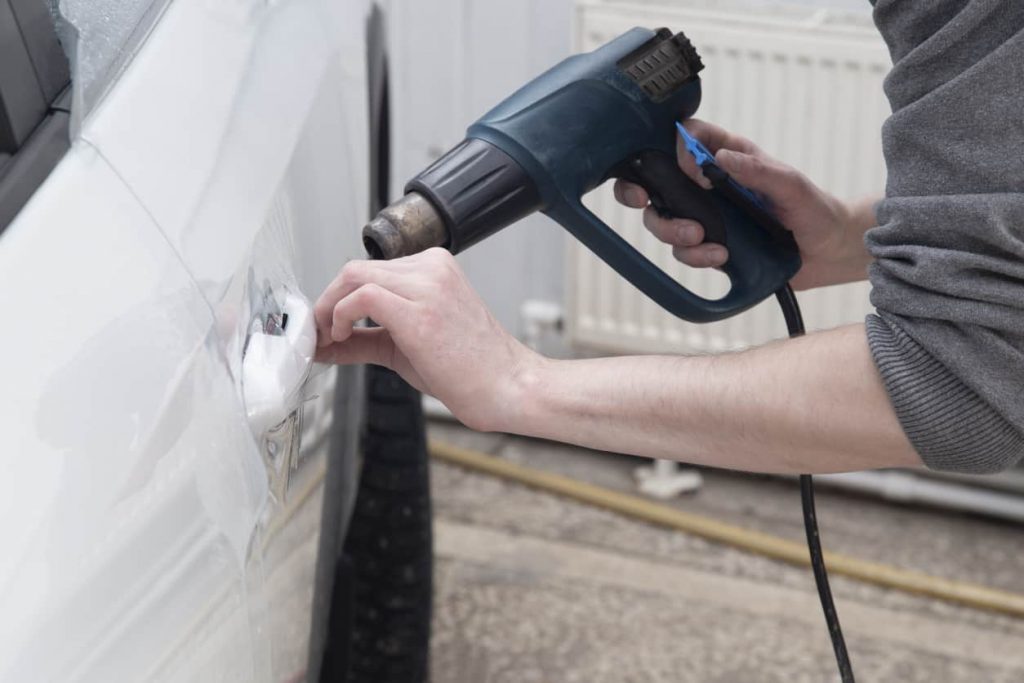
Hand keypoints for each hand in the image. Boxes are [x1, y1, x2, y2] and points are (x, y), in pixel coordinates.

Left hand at [313, 248, 538, 431]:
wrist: (509, 387)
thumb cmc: (469, 368)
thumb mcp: (406, 345)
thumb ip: (364, 339)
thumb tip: (325, 343)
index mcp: (434, 267)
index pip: (370, 269)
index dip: (338, 297)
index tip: (326, 325)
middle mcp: (431, 268)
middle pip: (356, 269)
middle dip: (327, 302)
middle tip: (318, 333)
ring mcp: (427, 286)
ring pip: (353, 277)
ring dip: (329, 309)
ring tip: (329, 339)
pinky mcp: (419, 312)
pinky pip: (362, 297)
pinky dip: (340, 315)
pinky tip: (343, 337)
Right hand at [614, 119, 873, 290]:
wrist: (829, 253)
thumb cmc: (815, 209)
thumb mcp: (791, 183)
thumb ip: (757, 169)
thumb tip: (720, 157)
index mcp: (729, 156)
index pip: (688, 137)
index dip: (674, 147)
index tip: (686, 168)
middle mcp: (710, 184)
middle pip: (658, 181)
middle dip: (642, 192)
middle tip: (646, 202)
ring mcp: (708, 216)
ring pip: (663, 219)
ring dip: (671, 230)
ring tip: (700, 238)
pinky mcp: (710, 246)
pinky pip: (684, 251)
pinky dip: (695, 256)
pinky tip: (720, 257)